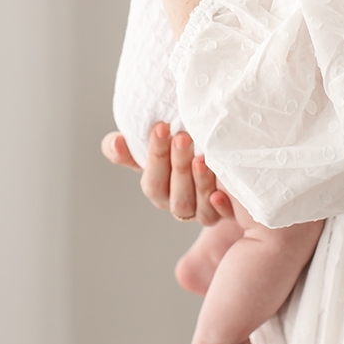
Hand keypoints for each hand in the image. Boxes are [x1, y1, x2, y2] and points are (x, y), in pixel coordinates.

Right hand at [101, 123, 232, 223]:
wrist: (218, 151)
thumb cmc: (181, 147)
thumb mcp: (157, 146)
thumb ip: (132, 147)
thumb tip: (115, 143)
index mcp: (160, 190)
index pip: (153, 182)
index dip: (156, 157)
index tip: (161, 127)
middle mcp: (181, 204)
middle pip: (176, 196)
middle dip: (178, 165)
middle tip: (182, 137)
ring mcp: (204, 210)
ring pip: (199, 209)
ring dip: (199, 184)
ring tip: (201, 158)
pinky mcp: (229, 212)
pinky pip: (224, 216)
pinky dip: (221, 207)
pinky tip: (220, 193)